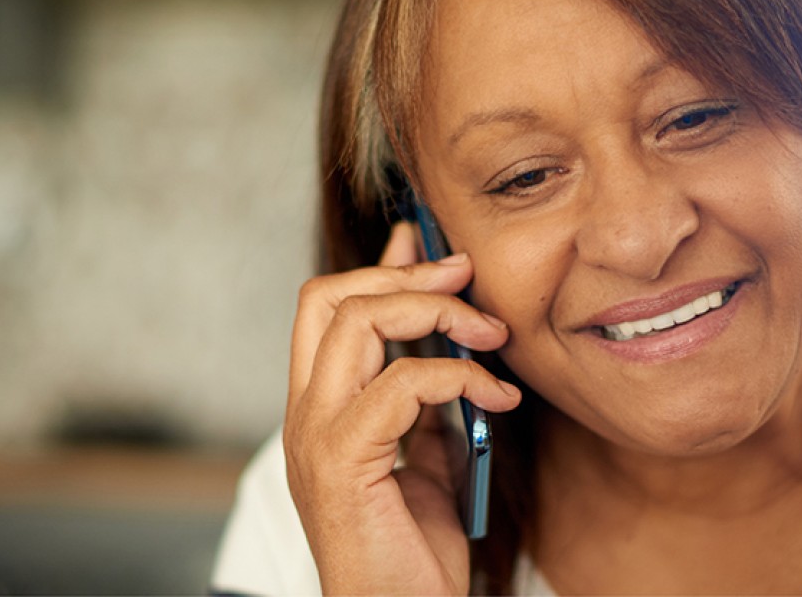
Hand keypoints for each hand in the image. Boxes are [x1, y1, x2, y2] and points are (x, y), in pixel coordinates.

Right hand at [284, 222, 520, 594]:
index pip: (324, 307)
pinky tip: (497, 399)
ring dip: (435, 312)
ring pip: (356, 322)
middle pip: (328, 297)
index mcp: (318, 409)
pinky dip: (459, 376)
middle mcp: (304, 415)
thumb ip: (429, 398)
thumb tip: (453, 339)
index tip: (434, 247)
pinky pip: (400, 385)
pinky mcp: (343, 461)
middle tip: (466, 277)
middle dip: (404, 273)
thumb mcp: (429, 458)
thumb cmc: (413, 554)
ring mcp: (315, 436)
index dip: (379, 265)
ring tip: (491, 334)